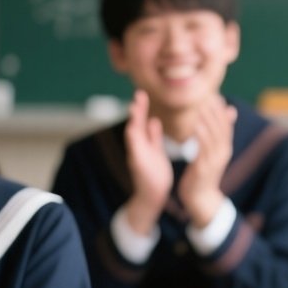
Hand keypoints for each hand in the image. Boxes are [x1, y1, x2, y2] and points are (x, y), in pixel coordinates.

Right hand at [123, 90, 173, 230]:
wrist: (153, 195)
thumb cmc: (155, 174)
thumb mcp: (155, 151)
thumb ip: (153, 136)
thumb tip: (153, 120)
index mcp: (144, 143)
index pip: (142, 121)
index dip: (142, 107)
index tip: (143, 92)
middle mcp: (138, 147)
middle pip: (135, 124)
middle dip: (137, 109)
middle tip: (139, 92)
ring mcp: (136, 155)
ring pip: (133, 135)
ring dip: (133, 120)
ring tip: (134, 106)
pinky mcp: (138, 165)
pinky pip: (135, 151)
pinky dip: (134, 140)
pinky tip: (132, 129)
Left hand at [179, 96, 235, 228]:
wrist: (201, 198)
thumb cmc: (203, 173)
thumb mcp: (213, 152)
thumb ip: (219, 133)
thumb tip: (230, 111)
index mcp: (225, 147)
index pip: (225, 124)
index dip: (221, 109)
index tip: (214, 94)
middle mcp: (223, 152)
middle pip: (221, 127)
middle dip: (215, 111)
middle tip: (207, 95)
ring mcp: (215, 160)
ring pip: (213, 136)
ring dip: (208, 120)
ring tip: (201, 106)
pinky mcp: (205, 167)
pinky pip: (203, 148)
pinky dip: (201, 135)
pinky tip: (195, 125)